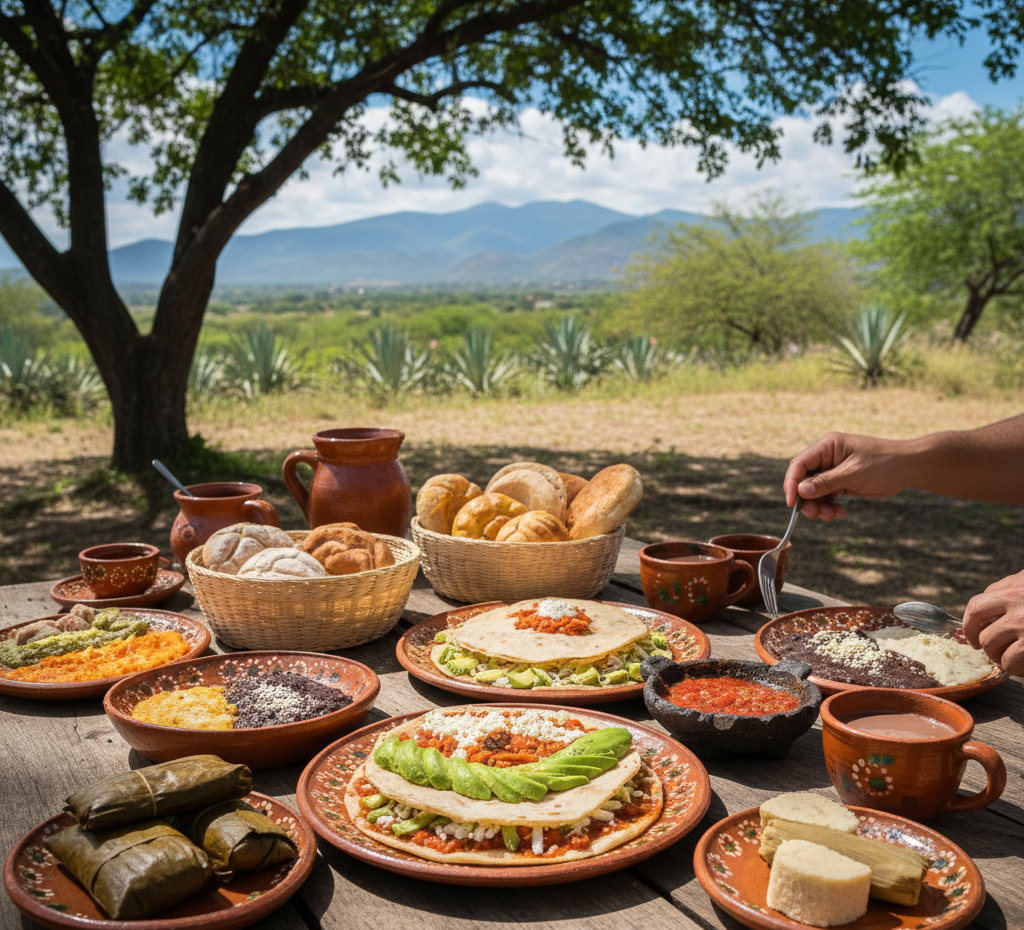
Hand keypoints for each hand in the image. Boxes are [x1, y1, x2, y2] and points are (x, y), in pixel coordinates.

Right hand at [783, 432, 909, 521]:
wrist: (909, 468)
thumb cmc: (884, 463)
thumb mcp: (854, 473)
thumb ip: (827, 482)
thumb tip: (801, 491)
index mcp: (826, 446)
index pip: (799, 464)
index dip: (791, 483)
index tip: (792, 503)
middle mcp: (826, 457)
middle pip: (804, 480)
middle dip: (807, 499)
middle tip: (815, 515)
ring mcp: (833, 470)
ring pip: (814, 491)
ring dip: (819, 506)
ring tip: (832, 516)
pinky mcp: (840, 482)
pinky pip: (826, 496)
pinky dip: (830, 507)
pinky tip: (840, 513)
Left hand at [963, 569, 1023, 676]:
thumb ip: (1004, 592)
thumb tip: (979, 612)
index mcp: (1013, 589)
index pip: (976, 607)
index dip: (969, 625)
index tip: (973, 636)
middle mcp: (1017, 604)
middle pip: (982, 632)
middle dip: (987, 645)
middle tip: (997, 651)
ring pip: (992, 648)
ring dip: (1000, 658)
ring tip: (1013, 658)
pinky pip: (1011, 663)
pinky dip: (1015, 668)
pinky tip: (1023, 665)